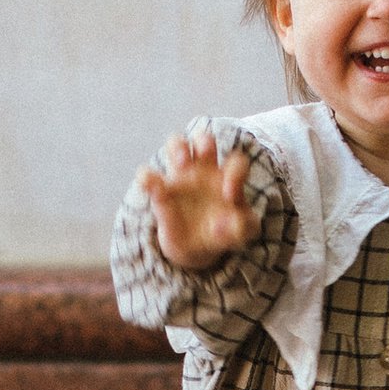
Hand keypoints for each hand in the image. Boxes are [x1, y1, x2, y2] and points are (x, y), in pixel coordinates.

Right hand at [139, 128, 260, 273]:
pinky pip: (147, 176)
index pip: (236, 162)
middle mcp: (204, 171)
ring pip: (176, 143)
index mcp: (228, 178)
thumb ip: (242, 228)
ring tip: (182, 165)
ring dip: (178, 147)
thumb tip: (222, 224)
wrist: (199, 250)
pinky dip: (146, 177)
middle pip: (203, 139)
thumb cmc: (225, 233)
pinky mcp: (160, 194)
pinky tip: (152, 187)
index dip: (235, 172)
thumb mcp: (242, 234)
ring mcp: (181, 179)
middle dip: (204, 140)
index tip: (230, 196)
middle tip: (206, 153)